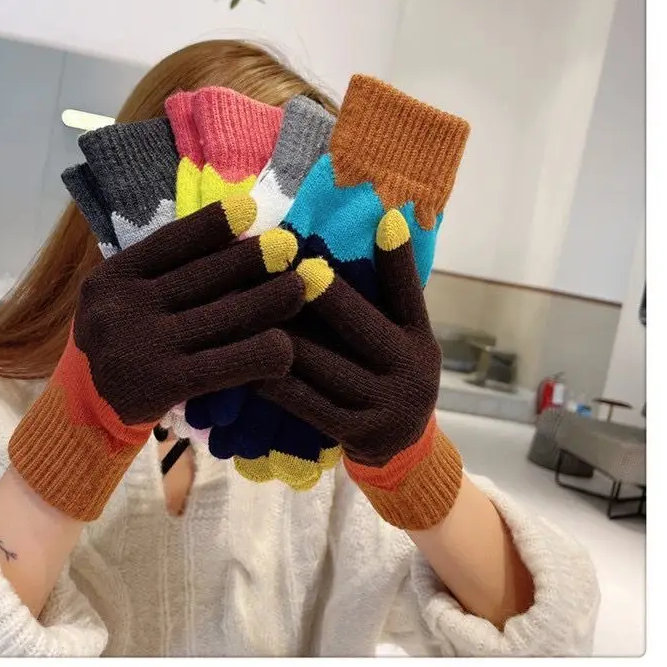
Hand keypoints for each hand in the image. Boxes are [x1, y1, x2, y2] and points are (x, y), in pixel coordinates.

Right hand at [9, 195, 304, 519]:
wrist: (87, 405)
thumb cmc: (121, 338)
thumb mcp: (122, 297)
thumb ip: (162, 271)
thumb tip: (236, 237)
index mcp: (113, 277)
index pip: (170, 243)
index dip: (212, 225)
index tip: (251, 209)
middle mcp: (123, 307)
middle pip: (205, 276)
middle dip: (254, 259)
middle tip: (292, 246)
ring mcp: (144, 347)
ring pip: (226, 317)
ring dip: (272, 301)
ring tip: (302, 287)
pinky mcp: (165, 385)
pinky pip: (230, 363)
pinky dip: (263, 353)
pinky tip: (285, 349)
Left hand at [261, 209, 462, 529]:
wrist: (402, 448)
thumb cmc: (390, 373)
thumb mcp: (404, 337)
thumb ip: (389, 294)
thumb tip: (381, 226)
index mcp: (420, 339)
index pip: (409, 292)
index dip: (397, 257)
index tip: (384, 218)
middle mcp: (410, 371)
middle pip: (359, 323)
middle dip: (320, 293)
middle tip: (283, 262)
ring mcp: (383, 406)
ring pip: (324, 364)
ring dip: (284, 335)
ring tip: (248, 308)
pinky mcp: (354, 433)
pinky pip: (306, 403)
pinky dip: (275, 382)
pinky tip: (247, 362)